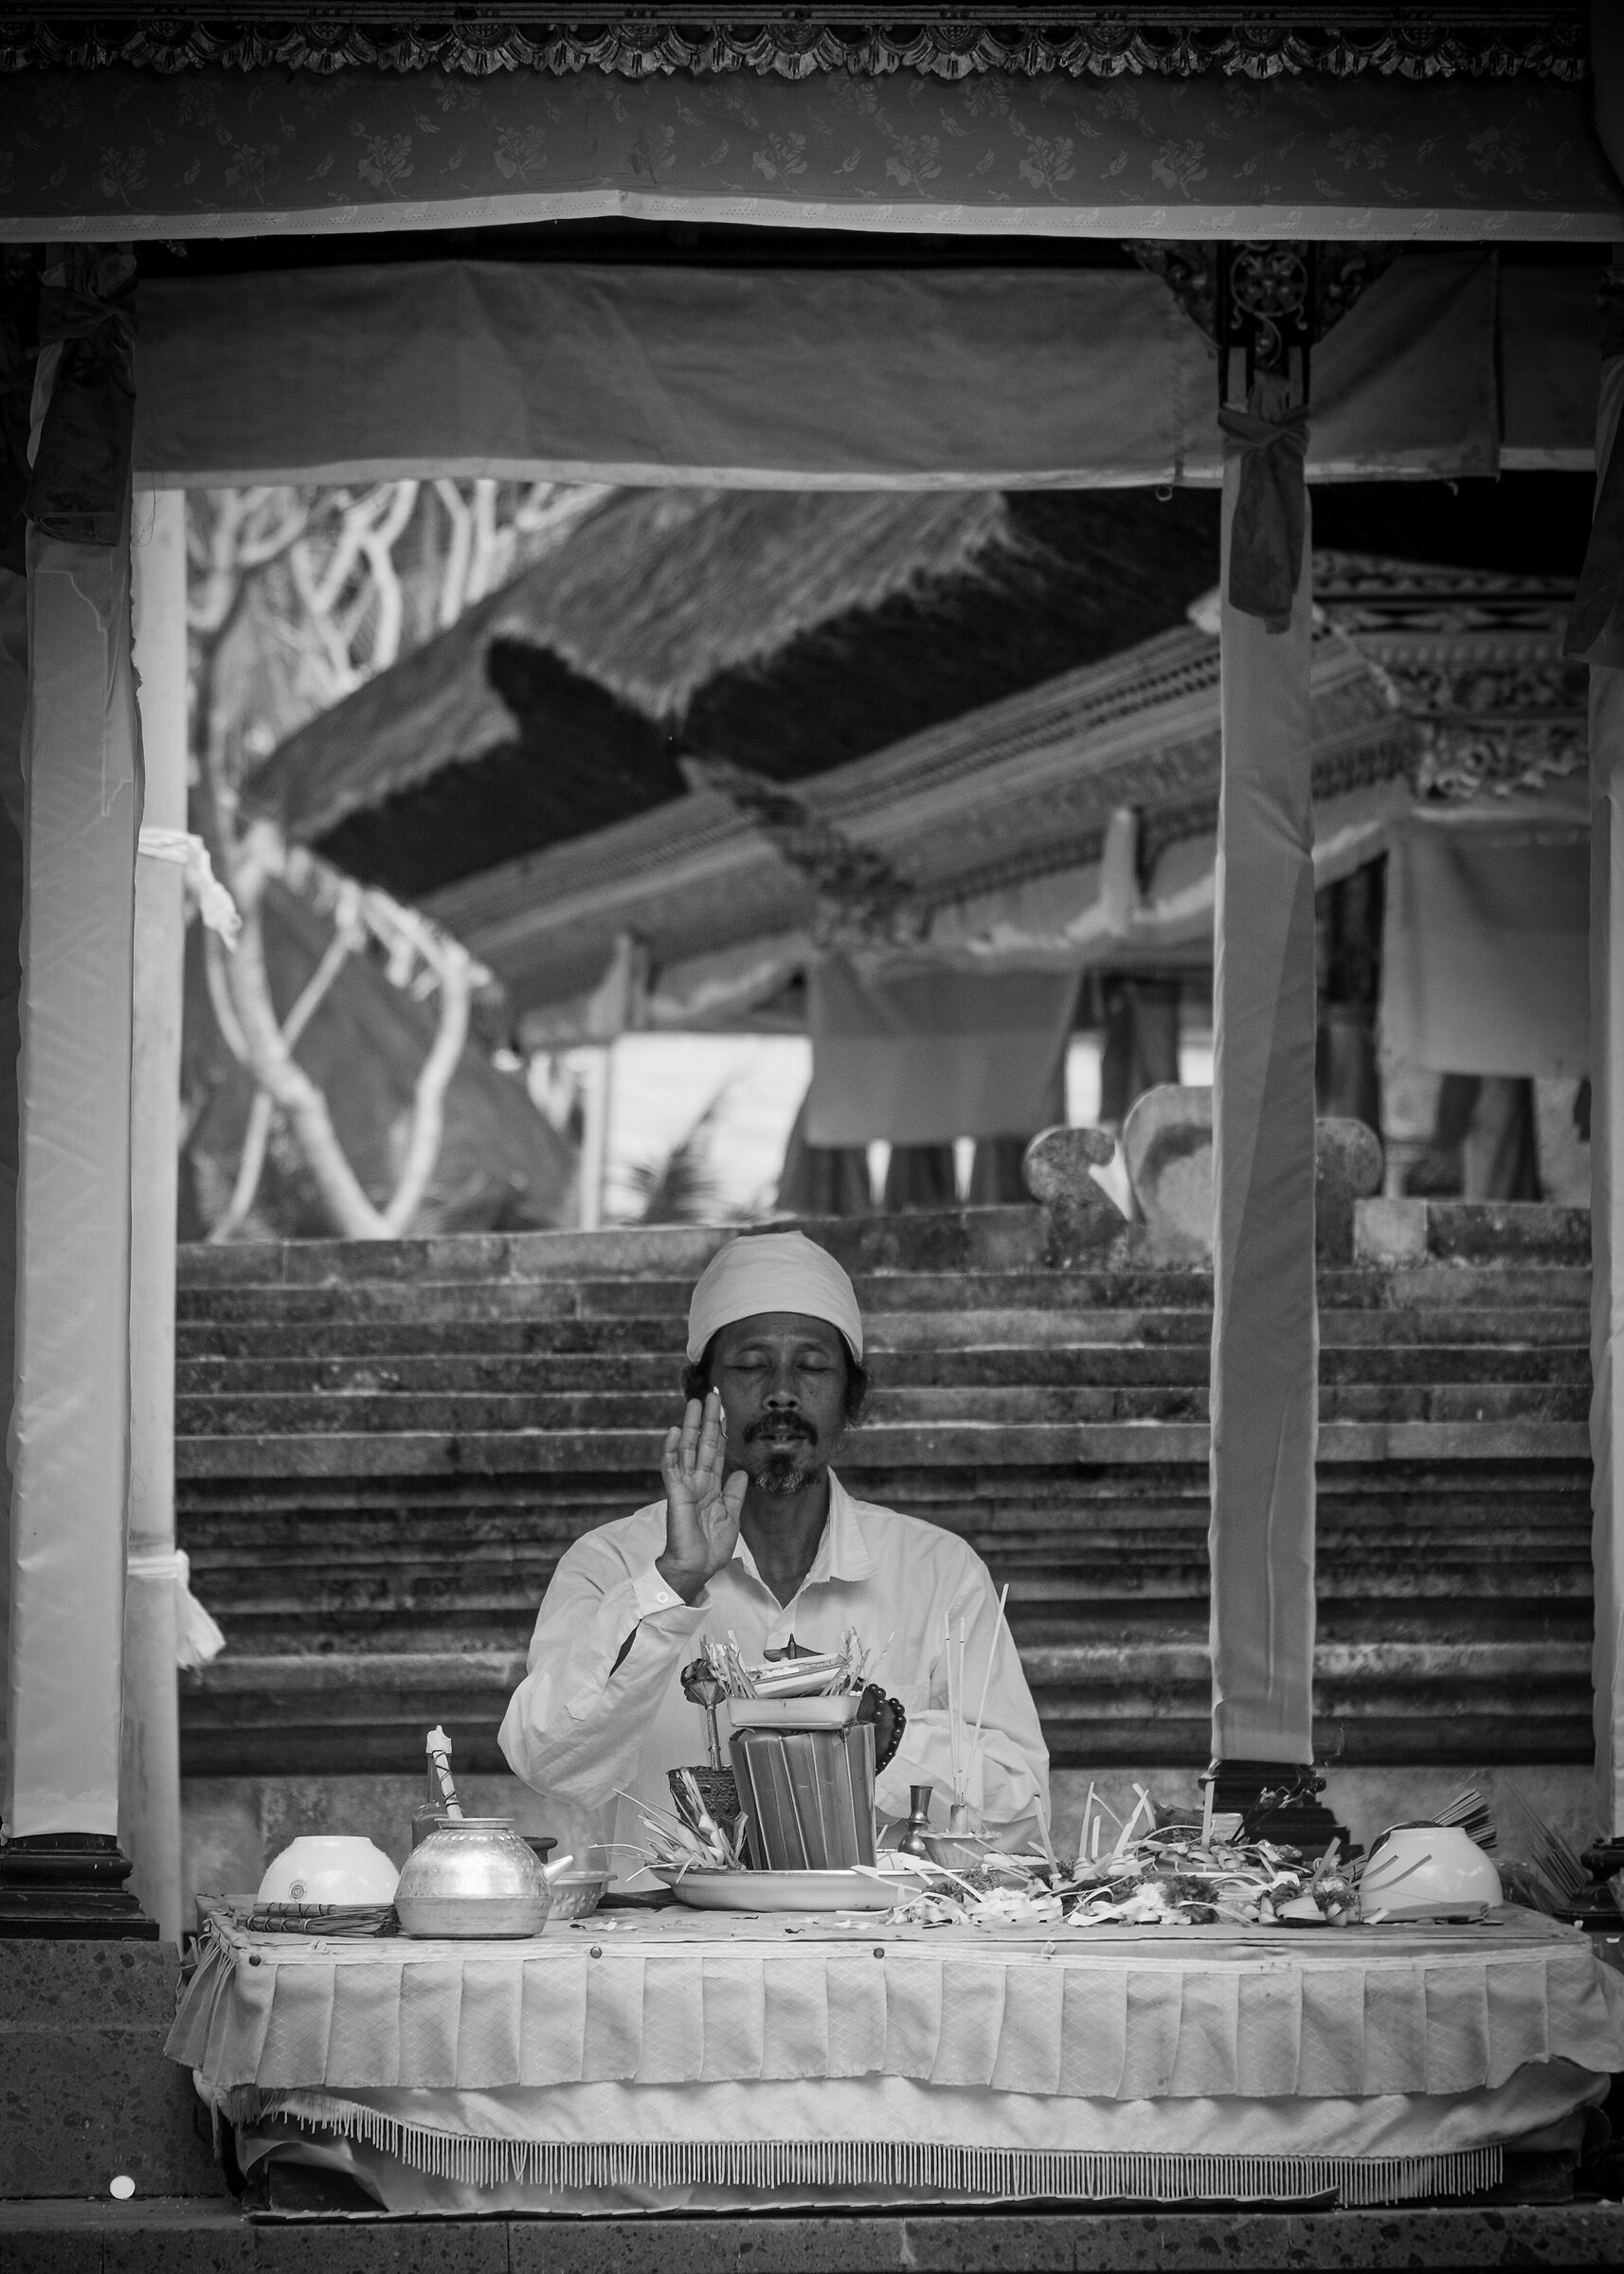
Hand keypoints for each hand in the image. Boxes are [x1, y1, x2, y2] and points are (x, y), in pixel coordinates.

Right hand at [657, 1388, 746, 1604]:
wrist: (696, 1568)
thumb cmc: (710, 1547)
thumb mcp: (731, 1517)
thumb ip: (735, 1494)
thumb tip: (741, 1473)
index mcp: (711, 1486)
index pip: (716, 1452)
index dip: (721, 1431)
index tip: (724, 1410)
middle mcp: (697, 1481)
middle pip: (703, 1443)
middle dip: (708, 1419)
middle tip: (711, 1395)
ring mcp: (685, 1486)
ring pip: (687, 1449)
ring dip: (690, 1426)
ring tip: (693, 1403)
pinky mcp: (676, 1494)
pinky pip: (672, 1468)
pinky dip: (671, 1450)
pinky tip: (672, 1432)